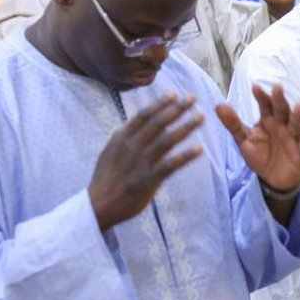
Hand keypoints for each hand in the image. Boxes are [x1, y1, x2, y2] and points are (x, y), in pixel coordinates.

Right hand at [89, 94, 204, 229]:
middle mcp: (132, 146)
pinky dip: (186, 156)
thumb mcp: (111, 151)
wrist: (99, 204)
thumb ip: (126, 135)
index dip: (161, 103)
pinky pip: (171, 165)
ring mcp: (141, 162)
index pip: (144, 115)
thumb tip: (139, 120)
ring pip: (167, 139)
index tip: (176, 94)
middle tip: (194, 98)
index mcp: (122, 137)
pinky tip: (200, 149)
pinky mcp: (149, 179)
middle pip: (159, 122)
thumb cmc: (107, 177)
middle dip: (178, 108)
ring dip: (186, 126)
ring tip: (201, 116)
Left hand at [215, 84, 299, 195]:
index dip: (261, 97)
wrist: (274, 179)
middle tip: (278, 88)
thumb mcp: (244, 140)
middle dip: (280, 100)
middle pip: (282, 111)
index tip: (255, 87)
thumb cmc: (261, 156)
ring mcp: (293, 139)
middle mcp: (282, 127)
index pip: (265, 106)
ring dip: (298, 117)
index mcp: (268, 121)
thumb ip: (233, 123)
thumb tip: (218, 106)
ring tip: (299, 107)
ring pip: (296, 126)